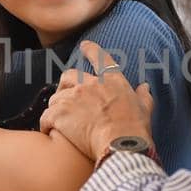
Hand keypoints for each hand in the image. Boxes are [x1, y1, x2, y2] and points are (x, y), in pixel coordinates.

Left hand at [39, 40, 154, 162]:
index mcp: (111, 80)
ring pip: (55, 98)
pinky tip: (49, 130)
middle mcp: (90, 84)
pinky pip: (46, 116)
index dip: (91, 50)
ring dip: (56, 108)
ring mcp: (73, 97)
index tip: (84, 45)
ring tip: (58, 121)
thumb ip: (143, 96)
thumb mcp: (145, 109)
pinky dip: (46, 123)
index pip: (100, 58)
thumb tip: (145, 87)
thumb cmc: (135, 129)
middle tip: (64, 96)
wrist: (121, 145)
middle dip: (64, 84)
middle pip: (68, 75)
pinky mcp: (60, 113)